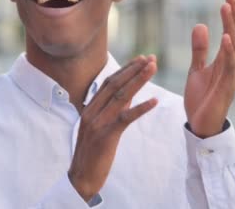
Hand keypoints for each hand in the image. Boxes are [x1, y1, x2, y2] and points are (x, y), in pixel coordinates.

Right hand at [68, 55, 158, 200]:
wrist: (81, 177)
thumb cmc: (93, 153)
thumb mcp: (99, 127)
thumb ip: (112, 110)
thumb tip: (129, 94)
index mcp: (90, 107)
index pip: (109, 82)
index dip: (126, 69)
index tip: (141, 59)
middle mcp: (92, 111)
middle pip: (115, 84)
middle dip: (134, 69)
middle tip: (151, 58)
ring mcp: (98, 123)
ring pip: (121, 96)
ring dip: (139, 80)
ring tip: (153, 69)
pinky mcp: (106, 136)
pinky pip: (125, 118)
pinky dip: (140, 108)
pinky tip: (154, 101)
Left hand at [184, 0, 234, 137]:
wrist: (199, 125)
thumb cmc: (201, 98)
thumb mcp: (196, 69)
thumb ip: (199, 49)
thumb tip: (200, 24)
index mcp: (226, 61)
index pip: (231, 33)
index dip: (231, 15)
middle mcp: (233, 66)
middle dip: (234, 15)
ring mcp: (232, 76)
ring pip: (234, 47)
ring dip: (231, 26)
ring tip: (226, 7)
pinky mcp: (226, 87)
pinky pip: (230, 66)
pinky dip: (229, 50)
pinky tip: (225, 36)